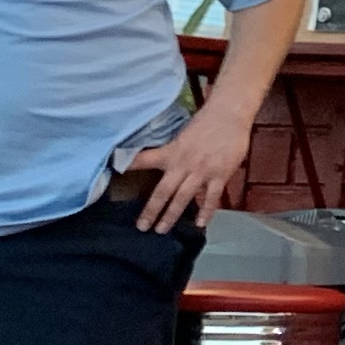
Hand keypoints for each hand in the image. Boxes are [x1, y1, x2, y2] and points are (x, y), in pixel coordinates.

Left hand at [127, 107, 252, 236]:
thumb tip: (164, 162)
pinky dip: (206, 211)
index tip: (115, 171)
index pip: (145, 159)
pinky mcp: (219, 175)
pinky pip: (211, 197)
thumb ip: (173, 150)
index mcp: (172, 151)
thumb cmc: (206, 122)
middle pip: (163, 191)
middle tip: (142, 227)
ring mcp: (202, 171)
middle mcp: (183, 164)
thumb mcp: (182, 134)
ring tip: (162, 230)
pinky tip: (201, 224)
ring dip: (172, 215)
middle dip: (152, 210)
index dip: (130, 165)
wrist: (229, 114)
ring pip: (183, 198)